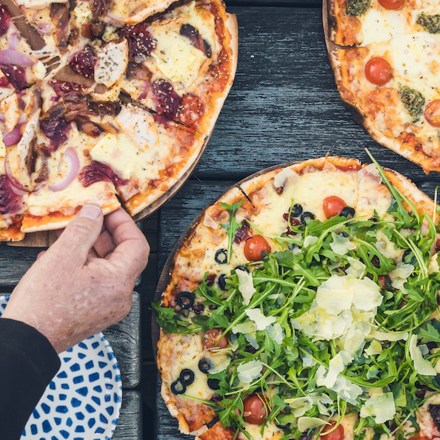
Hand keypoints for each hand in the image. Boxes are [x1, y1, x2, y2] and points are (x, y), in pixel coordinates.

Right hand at [3, 205, 149, 352]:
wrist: (26, 343)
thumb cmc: (43, 303)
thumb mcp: (63, 256)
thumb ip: (84, 229)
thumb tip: (96, 210)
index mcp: (119, 282)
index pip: (137, 245)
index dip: (124, 224)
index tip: (108, 210)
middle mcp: (121, 296)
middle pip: (124, 256)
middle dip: (106, 235)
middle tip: (88, 220)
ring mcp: (110, 306)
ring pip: (109, 268)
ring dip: (93, 249)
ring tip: (70, 238)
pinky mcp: (97, 312)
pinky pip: (99, 282)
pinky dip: (86, 266)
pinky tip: (63, 259)